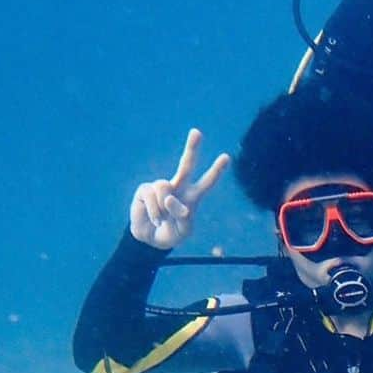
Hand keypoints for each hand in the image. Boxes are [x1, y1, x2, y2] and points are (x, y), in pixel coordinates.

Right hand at [129, 128, 228, 250]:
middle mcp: (178, 187)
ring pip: (164, 188)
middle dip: (192, 148)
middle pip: (186, 164)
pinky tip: (154, 218)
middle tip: (197, 132)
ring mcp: (161, 187)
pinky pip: (151, 195)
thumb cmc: (172, 233)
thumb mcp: (183, 230)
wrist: (150, 240)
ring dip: (163, 208)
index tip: (227, 156)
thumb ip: (182, 215)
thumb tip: (170, 198)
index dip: (216, 171)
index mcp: (192, 196)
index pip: (206, 182)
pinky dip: (153, 210)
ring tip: (162, 220)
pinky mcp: (145, 190)